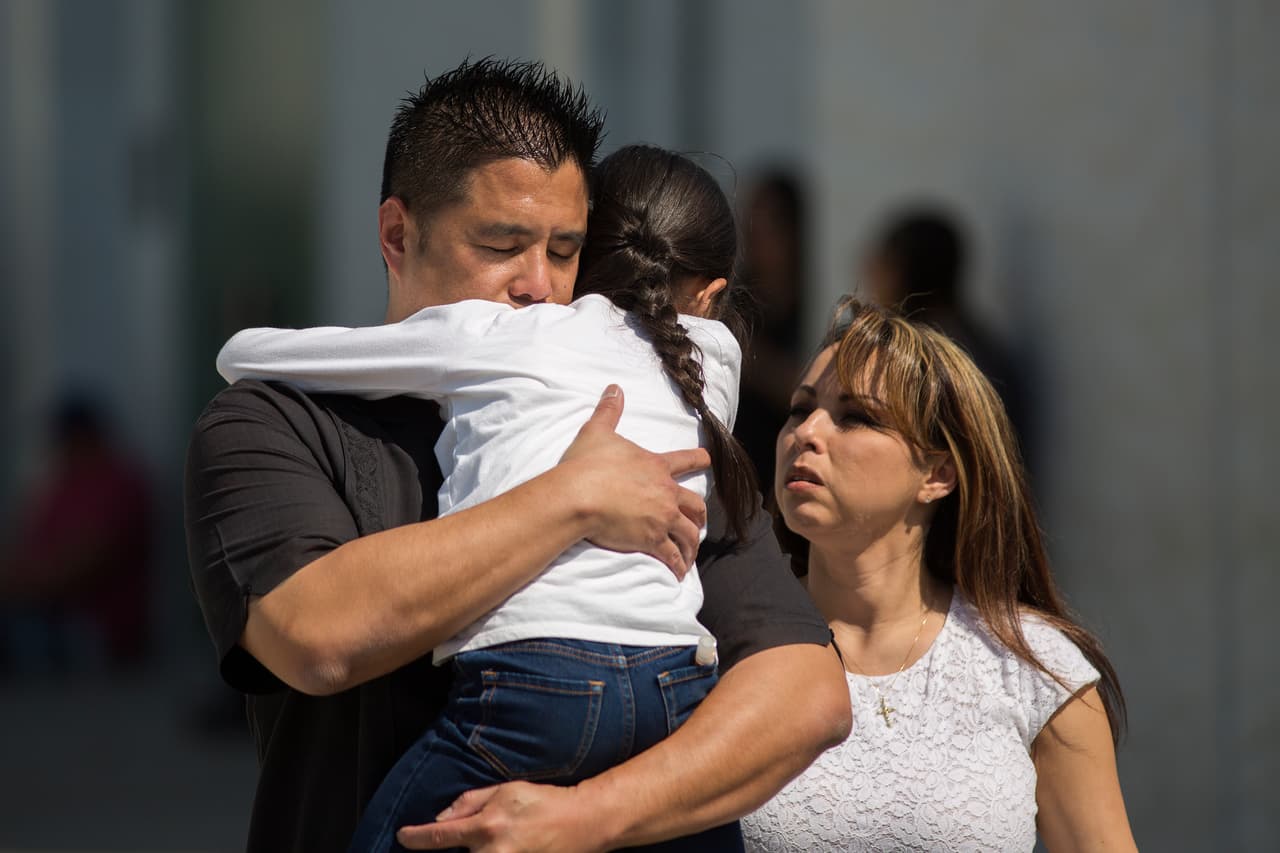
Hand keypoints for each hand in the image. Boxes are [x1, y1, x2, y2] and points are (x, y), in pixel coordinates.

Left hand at [396, 782, 607, 852]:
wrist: (581, 824)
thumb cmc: (544, 802)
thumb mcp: (506, 790)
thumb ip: (471, 801)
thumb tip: (441, 817)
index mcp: (487, 827)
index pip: (438, 837)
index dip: (414, 838)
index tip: (403, 836)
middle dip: (440, 852)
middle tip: (442, 840)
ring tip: (483, 839)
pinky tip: (489, 847)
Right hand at [560, 385, 708, 577]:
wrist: (578, 496)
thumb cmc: (586, 465)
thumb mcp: (597, 432)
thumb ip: (609, 410)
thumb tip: (613, 387)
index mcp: (655, 466)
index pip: (686, 460)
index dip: (699, 459)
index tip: (708, 460)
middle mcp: (665, 492)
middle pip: (695, 504)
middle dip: (699, 515)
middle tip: (699, 523)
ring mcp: (661, 517)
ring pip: (689, 533)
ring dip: (691, 545)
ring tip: (690, 556)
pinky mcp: (652, 540)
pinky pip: (672, 556)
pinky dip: (678, 566)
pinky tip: (678, 574)